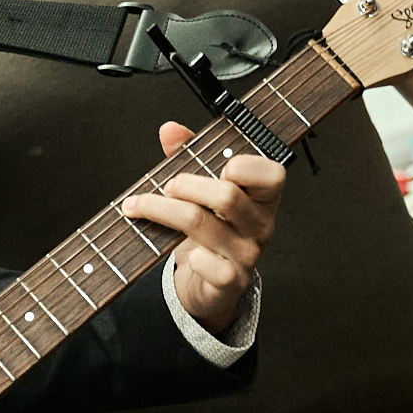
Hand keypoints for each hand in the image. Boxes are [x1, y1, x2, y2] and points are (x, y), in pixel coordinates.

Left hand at [121, 122, 284, 334]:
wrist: (209, 282)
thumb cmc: (209, 227)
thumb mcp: (203, 189)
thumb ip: (190, 154)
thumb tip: (170, 129)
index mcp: (261, 198)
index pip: (272, 175)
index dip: (246, 166)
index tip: (220, 165)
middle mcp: (259, 225)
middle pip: (226, 195)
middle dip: (186, 185)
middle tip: (167, 186)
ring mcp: (246, 254)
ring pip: (202, 224)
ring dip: (161, 210)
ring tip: (140, 205)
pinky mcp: (229, 281)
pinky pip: (208, 265)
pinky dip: (188, 256)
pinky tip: (175, 249)